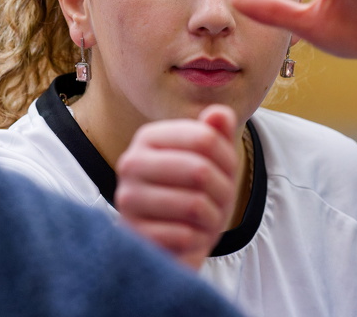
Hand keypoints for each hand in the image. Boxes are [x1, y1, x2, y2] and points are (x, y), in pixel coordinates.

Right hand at [115, 105, 238, 270]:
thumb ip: (216, 133)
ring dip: (213, 218)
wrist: (170, 243)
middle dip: (223, 192)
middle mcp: (131, 163)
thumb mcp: (212, 162)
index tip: (227, 173)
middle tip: (222, 202)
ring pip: (194, 204)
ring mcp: (127, 199)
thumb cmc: (193, 194)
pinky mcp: (132, 234)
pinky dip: (197, 240)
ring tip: (207, 220)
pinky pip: (184, 235)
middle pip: (201, 170)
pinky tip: (190, 239)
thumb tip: (220, 113)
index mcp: (148, 137)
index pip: (206, 138)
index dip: (228, 159)